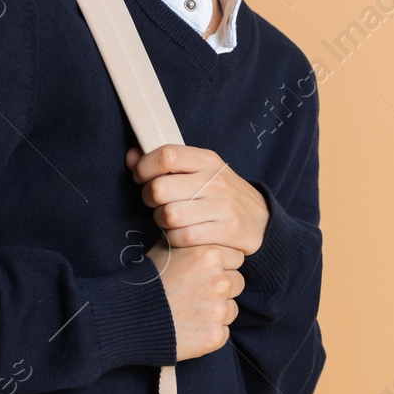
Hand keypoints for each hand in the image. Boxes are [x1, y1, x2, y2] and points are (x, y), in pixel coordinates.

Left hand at [126, 144, 269, 256]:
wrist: (262, 219)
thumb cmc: (221, 194)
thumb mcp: (199, 170)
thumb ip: (165, 163)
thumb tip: (131, 156)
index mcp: (207, 160)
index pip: (166, 155)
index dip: (145, 167)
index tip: (141, 176)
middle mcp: (215, 181)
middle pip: (160, 188)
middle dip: (149, 198)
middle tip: (156, 202)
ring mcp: (223, 207)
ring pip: (168, 215)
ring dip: (161, 221)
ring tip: (170, 219)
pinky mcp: (227, 232)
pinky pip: (182, 237)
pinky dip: (174, 239)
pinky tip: (180, 234)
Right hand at [145, 238, 243, 359]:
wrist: (127, 317)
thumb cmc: (145, 279)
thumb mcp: (165, 247)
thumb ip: (190, 240)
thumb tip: (198, 229)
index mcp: (211, 254)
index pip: (235, 258)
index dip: (220, 265)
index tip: (202, 274)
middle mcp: (221, 280)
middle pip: (237, 282)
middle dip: (221, 288)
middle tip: (195, 294)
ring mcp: (219, 310)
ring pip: (230, 308)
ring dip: (216, 310)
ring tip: (189, 311)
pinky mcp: (216, 335)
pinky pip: (221, 331)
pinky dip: (208, 331)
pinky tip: (188, 328)